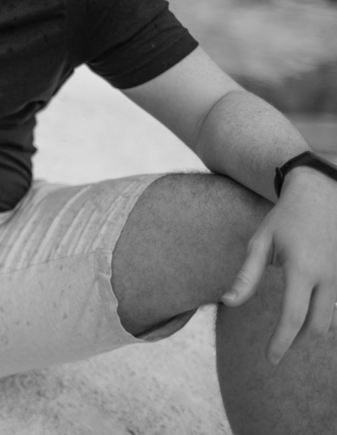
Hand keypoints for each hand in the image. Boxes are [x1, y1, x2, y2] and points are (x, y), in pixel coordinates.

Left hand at [222, 166, 336, 363]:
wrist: (321, 195)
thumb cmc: (284, 218)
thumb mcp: (259, 243)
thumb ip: (246, 276)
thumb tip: (228, 303)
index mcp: (301, 270)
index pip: (292, 318)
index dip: (281, 342)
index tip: (270, 359)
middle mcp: (327, 277)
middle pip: (316, 327)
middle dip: (296, 341)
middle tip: (277, 347)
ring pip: (331, 320)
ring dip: (311, 330)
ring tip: (290, 332)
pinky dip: (325, 316)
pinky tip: (309, 315)